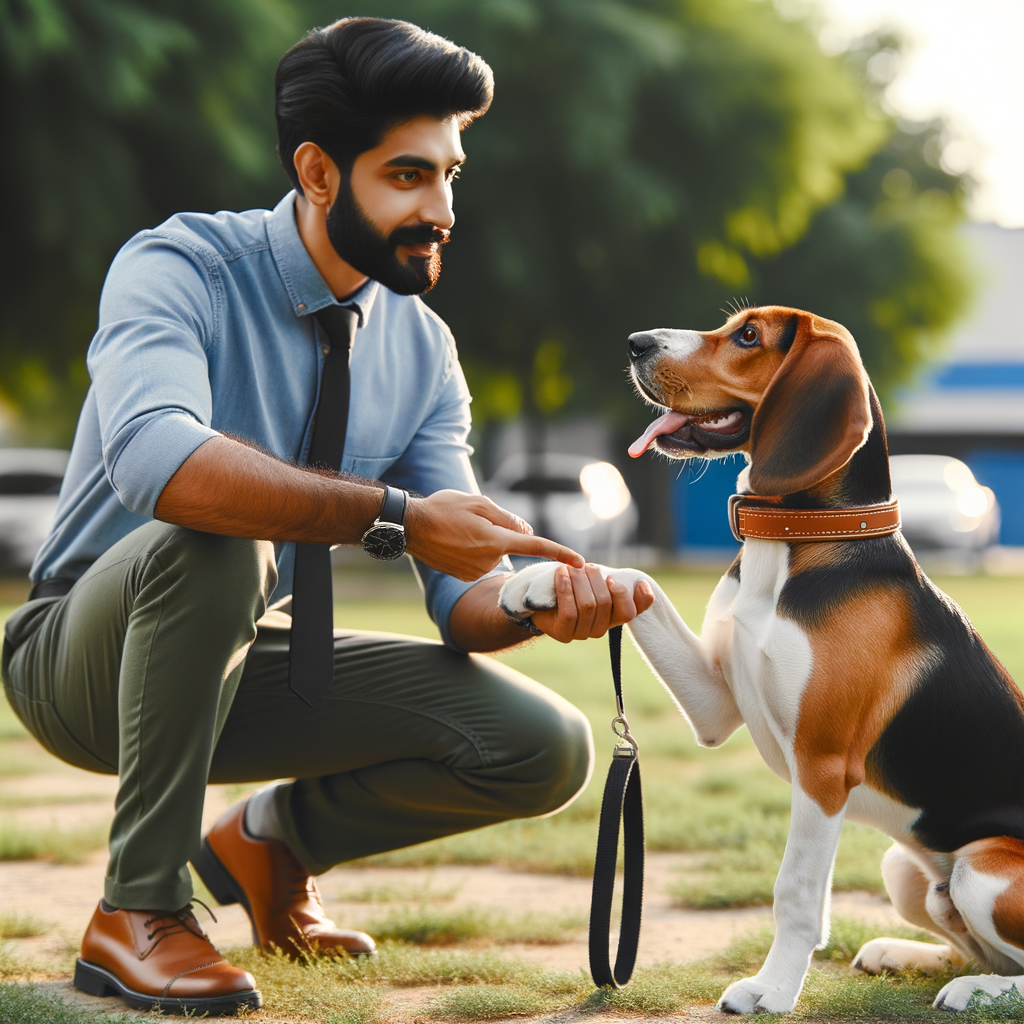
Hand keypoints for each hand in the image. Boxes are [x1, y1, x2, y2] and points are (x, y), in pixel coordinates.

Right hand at [405, 489, 583, 581]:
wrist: (410, 528)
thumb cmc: (444, 509)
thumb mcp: (479, 503)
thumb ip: (507, 519)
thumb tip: (527, 533)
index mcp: (496, 541)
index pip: (536, 547)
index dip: (561, 553)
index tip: (581, 562)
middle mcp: (488, 561)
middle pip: (509, 545)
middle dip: (499, 533)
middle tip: (471, 520)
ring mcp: (476, 571)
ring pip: (494, 553)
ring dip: (485, 541)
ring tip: (458, 530)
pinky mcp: (466, 575)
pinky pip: (481, 561)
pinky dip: (474, 551)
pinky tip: (455, 542)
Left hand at [530, 564, 654, 642]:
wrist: (539, 601)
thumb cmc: (569, 587)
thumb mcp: (589, 580)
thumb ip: (606, 580)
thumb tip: (629, 581)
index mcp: (612, 615)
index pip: (632, 611)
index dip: (638, 598)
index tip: (628, 579)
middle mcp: (601, 627)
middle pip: (606, 602)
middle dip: (595, 578)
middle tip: (585, 566)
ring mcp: (582, 634)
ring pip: (588, 605)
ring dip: (579, 581)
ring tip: (569, 568)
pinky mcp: (564, 634)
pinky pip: (570, 612)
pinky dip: (565, 589)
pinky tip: (561, 574)